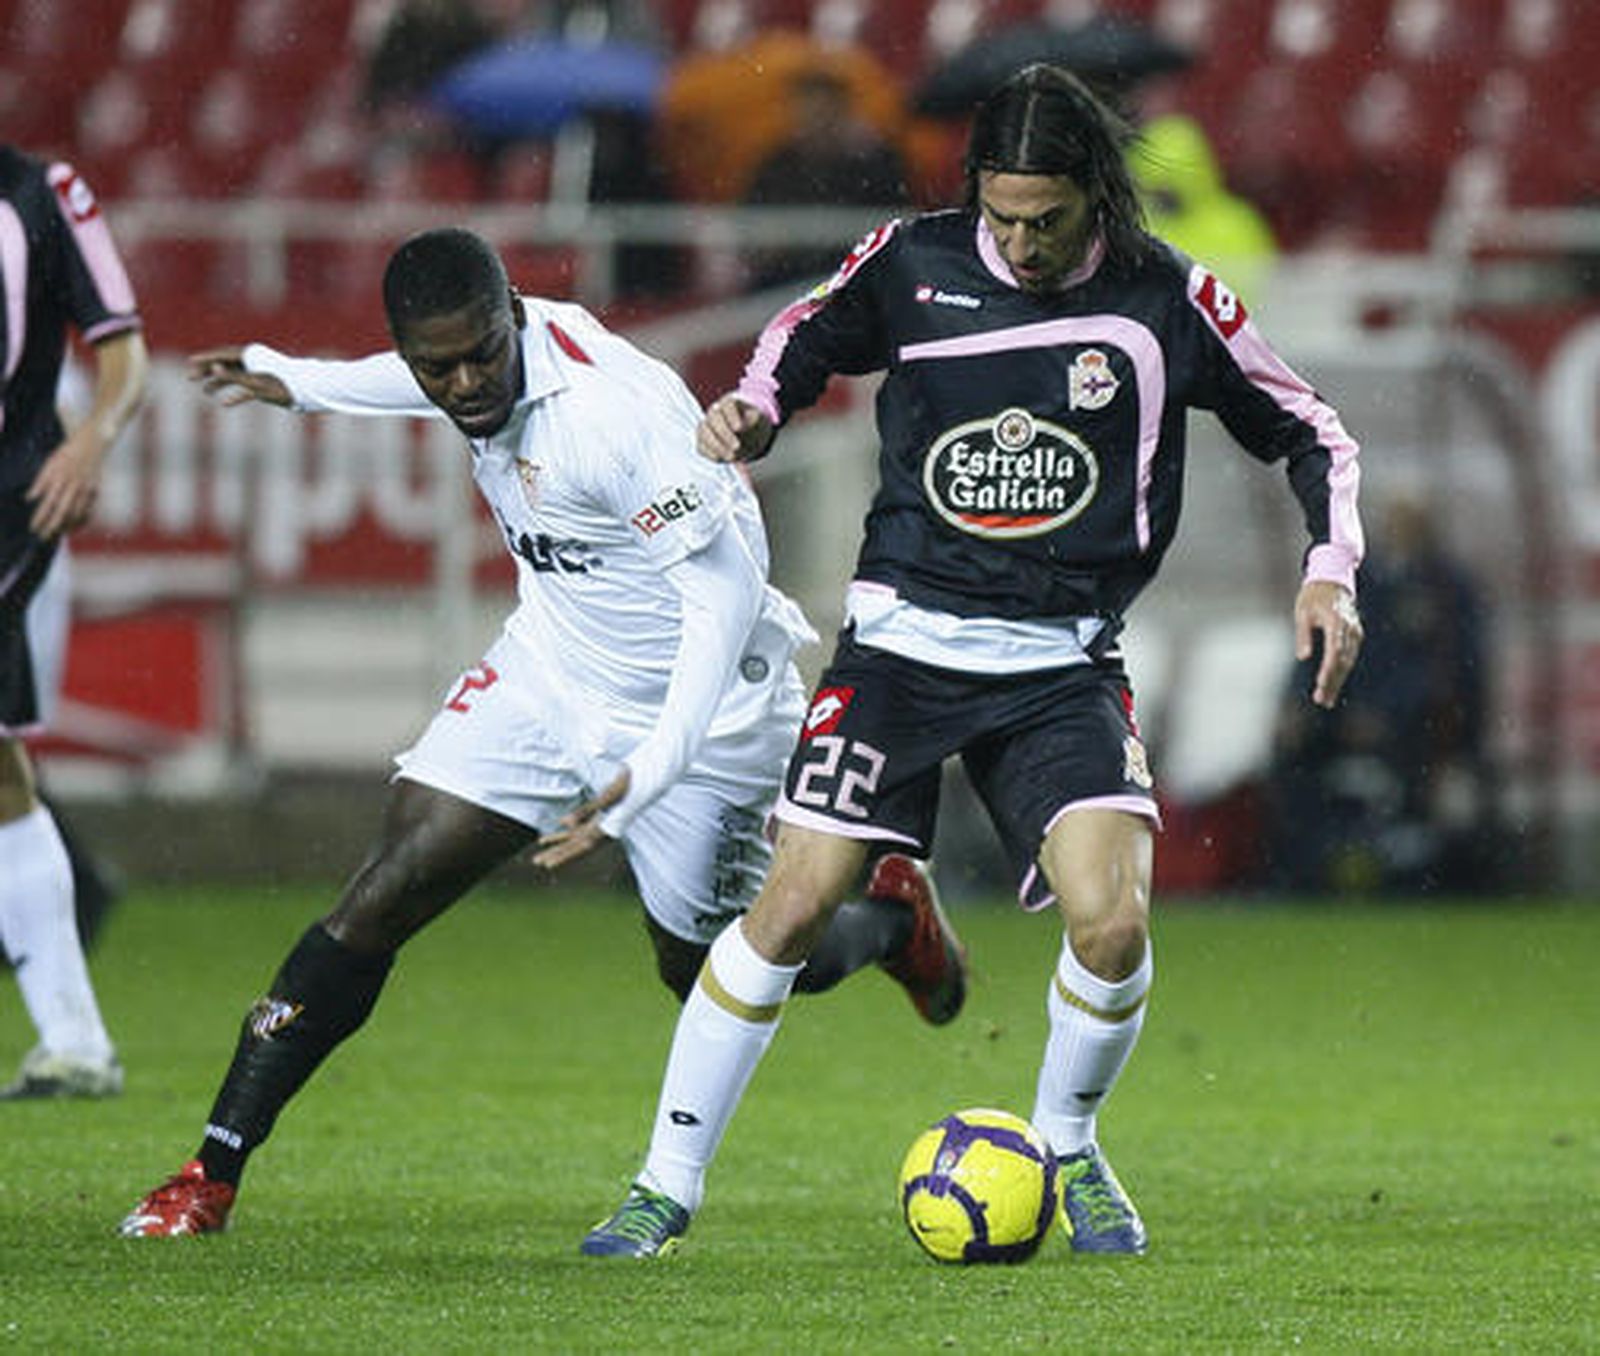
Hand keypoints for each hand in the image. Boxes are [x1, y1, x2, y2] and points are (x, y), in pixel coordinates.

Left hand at [26, 423, 105, 537]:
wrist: (94, 442)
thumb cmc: (68, 451)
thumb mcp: (50, 462)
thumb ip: (41, 481)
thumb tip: (30, 498)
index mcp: (59, 477)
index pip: (47, 502)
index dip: (40, 517)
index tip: (34, 528)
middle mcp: (72, 485)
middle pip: (61, 511)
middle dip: (52, 526)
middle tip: (44, 537)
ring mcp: (86, 488)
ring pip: (76, 512)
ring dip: (67, 525)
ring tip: (59, 534)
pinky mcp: (95, 489)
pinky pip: (88, 509)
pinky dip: (81, 519)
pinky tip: (75, 525)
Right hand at [187, 347, 290, 406]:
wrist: (307, 391)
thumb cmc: (282, 385)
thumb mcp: (256, 383)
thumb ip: (234, 376)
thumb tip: (213, 368)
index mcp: (251, 356)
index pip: (223, 355)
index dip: (206, 359)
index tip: (191, 362)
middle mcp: (254, 362)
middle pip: (226, 365)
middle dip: (208, 371)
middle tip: (190, 377)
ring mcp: (259, 374)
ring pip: (234, 377)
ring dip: (219, 383)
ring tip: (205, 392)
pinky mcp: (265, 386)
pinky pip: (246, 389)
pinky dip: (235, 395)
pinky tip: (225, 403)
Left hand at [531, 770, 629, 870]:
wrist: (648, 778)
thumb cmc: (628, 785)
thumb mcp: (607, 795)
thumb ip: (585, 810)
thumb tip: (563, 823)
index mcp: (605, 828)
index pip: (580, 846)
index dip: (563, 856)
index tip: (548, 865)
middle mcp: (603, 830)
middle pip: (576, 846)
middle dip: (557, 854)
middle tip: (538, 862)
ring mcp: (601, 824)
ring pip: (577, 837)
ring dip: (559, 843)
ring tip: (543, 847)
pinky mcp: (600, 816)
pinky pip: (582, 827)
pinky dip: (569, 829)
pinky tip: (559, 827)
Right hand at [697, 394, 772, 463]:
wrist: (745, 434)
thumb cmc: (751, 425)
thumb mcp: (757, 421)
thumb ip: (751, 421)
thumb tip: (742, 426)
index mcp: (730, 404)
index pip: (728, 406)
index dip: (732, 416)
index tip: (738, 428)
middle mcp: (714, 413)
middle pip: (714, 418)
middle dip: (725, 434)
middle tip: (737, 446)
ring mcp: (706, 426)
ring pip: (704, 433)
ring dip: (717, 446)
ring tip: (731, 457)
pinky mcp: (702, 441)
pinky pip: (701, 446)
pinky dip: (710, 453)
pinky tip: (721, 459)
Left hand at [1294, 580, 1362, 708]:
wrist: (1333, 580)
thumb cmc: (1313, 596)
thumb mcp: (1302, 612)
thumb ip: (1303, 635)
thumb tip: (1303, 657)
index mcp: (1337, 622)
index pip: (1334, 650)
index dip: (1328, 669)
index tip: (1321, 684)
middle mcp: (1350, 629)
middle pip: (1343, 660)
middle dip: (1332, 681)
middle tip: (1322, 701)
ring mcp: (1355, 632)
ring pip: (1347, 662)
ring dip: (1337, 681)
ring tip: (1326, 700)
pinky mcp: (1355, 635)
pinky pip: (1349, 657)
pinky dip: (1341, 672)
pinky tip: (1332, 685)